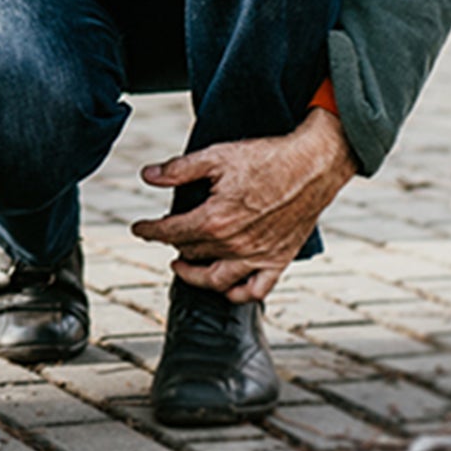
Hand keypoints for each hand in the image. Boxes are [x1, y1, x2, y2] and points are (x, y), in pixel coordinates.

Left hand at [130, 110, 357, 302]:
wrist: (312, 165)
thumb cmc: (266, 158)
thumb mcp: (217, 155)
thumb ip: (180, 169)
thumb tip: (148, 176)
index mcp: (214, 219)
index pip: (170, 232)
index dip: (149, 230)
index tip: (138, 228)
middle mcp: (234, 245)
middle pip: (191, 252)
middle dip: (173, 244)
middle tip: (168, 234)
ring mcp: (257, 257)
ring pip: (216, 280)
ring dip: (194, 275)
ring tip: (182, 266)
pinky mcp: (278, 260)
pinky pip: (254, 290)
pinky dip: (237, 294)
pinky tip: (226, 287)